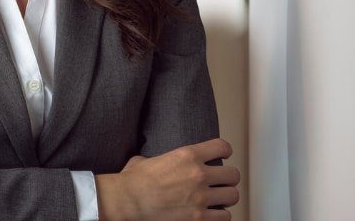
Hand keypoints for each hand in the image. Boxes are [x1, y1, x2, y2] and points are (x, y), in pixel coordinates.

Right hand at [96, 138, 240, 220]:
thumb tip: (159, 163)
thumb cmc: (132, 181)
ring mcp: (200, 197)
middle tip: (221, 181)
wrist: (127, 201)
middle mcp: (198, 175)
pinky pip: (224, 217)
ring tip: (219, 199)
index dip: (225, 151)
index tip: (223, 155)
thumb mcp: (147, 159)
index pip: (222, 147)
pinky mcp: (199, 218)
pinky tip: (212, 213)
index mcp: (187, 155)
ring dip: (226, 197)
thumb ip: (163, 160)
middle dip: (228, 178)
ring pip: (233, 196)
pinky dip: (220, 215)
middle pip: (233, 174)